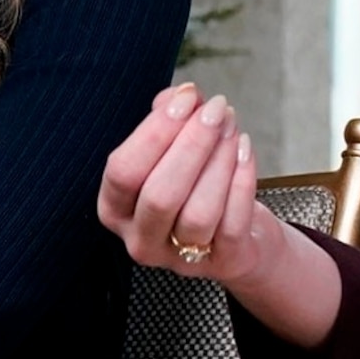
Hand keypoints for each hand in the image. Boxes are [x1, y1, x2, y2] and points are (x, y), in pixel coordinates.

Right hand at [99, 83, 276, 285]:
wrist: (238, 236)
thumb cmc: (195, 186)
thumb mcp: (173, 151)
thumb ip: (169, 119)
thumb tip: (178, 97)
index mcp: (115, 209)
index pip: (122, 171)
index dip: (155, 131)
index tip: (186, 98)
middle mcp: (141, 239)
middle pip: (160, 195)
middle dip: (191, 144)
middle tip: (216, 109)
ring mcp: (181, 258)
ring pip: (197, 212)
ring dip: (218, 161)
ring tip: (232, 127)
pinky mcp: (223, 261)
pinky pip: (232, 223)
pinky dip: (241, 182)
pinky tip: (244, 150)